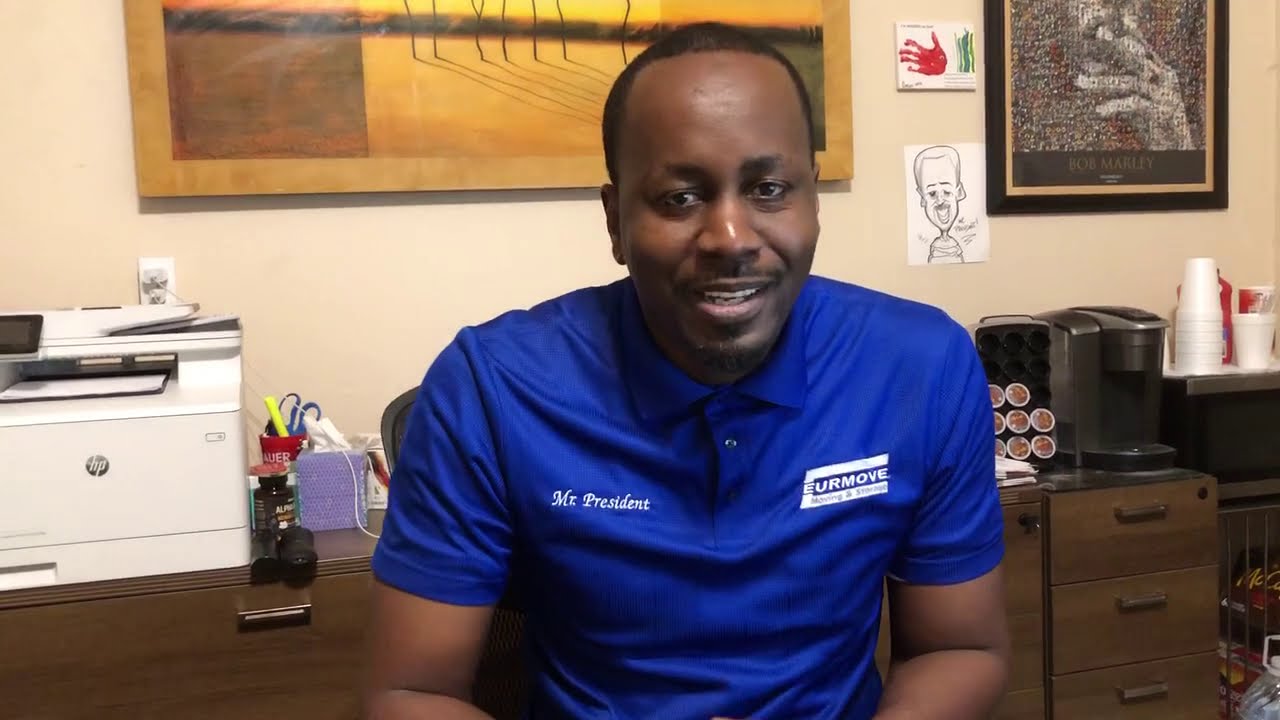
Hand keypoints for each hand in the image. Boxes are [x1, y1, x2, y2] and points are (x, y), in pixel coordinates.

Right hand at [899, 32, 947, 75]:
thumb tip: (933, 33)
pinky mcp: (921, 69)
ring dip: (905, 59)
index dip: (910, 43)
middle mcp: (920, 56)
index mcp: (924, 50)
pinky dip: (910, 68)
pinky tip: (909, 67)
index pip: (915, 45)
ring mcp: (920, 62)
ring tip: (902, 58)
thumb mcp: (938, 47)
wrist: (944, 67)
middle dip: (905, 51)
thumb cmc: (941, 58)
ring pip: (910, 60)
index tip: (906, 41)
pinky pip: (914, 69)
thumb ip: (935, 40)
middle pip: (910, 52)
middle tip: (900, 51)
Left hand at [1076, 26, 1192, 149]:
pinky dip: (1115, 105)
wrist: (1174, 150)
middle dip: (1115, 48)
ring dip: (1103, 81)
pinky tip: (1098, 110)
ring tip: (1079, 82)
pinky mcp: (1162, 113)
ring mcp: (1166, 95)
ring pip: (1131, 81)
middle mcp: (1166, 79)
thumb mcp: (1130, 100)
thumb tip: (1087, 66)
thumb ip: (1113, 83)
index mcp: (1161, 72)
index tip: (1105, 27)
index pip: (1143, 48)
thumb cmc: (1152, 125)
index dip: (1125, 36)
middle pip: (1137, 59)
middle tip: (1093, 41)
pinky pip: (1135, 104)